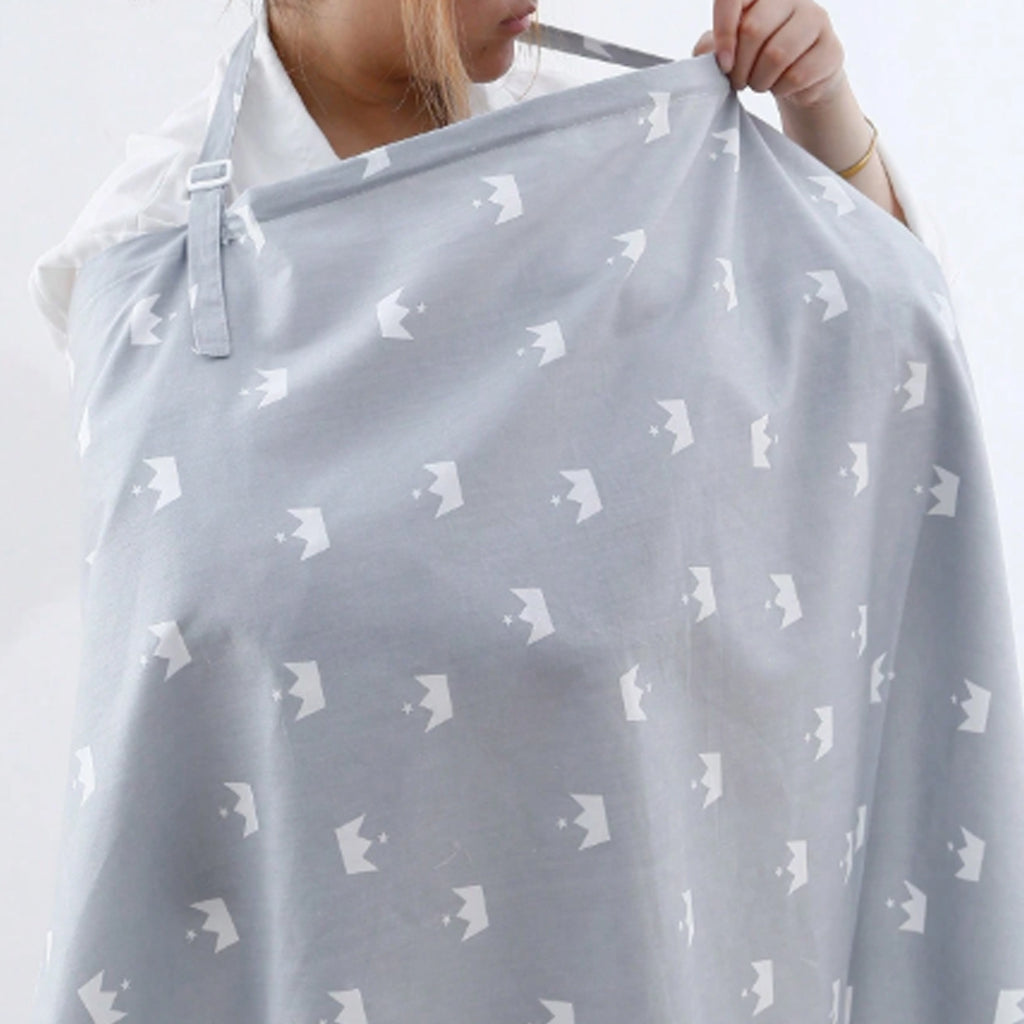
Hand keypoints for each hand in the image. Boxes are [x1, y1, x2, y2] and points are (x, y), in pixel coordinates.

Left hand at [692, 0, 847, 108]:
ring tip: (759, 83)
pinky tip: (782, 86)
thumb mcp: (730, 52)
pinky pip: (797, 76)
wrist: (800, 81)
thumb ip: (711, 47)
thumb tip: (706, 51)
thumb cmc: (758, 61)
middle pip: (753, 30)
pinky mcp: (831, 48)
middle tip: (739, 81)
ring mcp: (816, 20)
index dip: (723, 30)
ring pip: (776, 55)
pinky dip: (781, 90)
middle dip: (739, 67)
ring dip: (760, 81)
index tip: (723, 63)